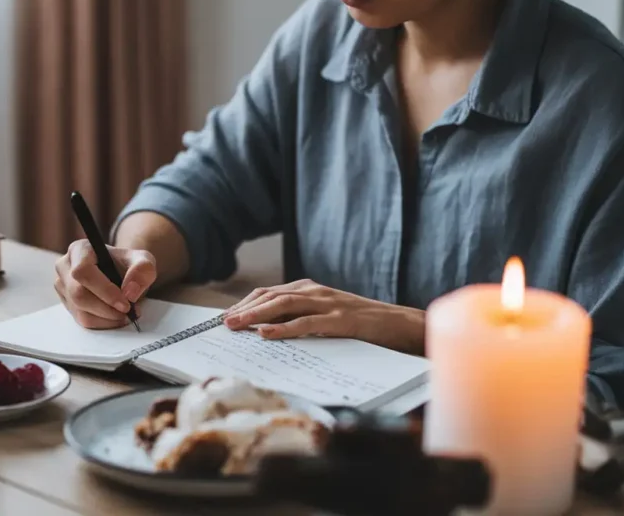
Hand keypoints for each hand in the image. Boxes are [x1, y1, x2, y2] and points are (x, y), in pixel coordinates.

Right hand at [54, 240, 156, 329]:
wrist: (121, 274)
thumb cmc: (128, 265)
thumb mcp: (143, 261)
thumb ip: (142, 271)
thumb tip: (130, 292)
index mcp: (80, 250)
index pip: (83, 271)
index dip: (104, 290)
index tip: (126, 303)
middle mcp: (65, 266)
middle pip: (78, 294)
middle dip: (106, 309)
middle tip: (128, 312)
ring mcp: (62, 286)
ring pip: (79, 311)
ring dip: (106, 319)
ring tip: (124, 315)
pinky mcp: (66, 303)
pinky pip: (81, 320)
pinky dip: (102, 323)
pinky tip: (114, 318)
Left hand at [221, 279, 425, 353]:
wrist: (400, 324)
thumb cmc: (360, 324)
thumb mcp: (324, 317)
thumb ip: (299, 318)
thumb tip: (265, 330)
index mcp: (310, 289)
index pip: (269, 293)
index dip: (245, 303)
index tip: (226, 316)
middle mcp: (316, 292)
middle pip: (271, 296)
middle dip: (244, 308)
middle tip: (224, 323)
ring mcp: (329, 304)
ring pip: (285, 305)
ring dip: (257, 315)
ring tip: (237, 325)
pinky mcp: (341, 320)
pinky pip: (308, 323)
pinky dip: (284, 328)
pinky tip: (267, 334)